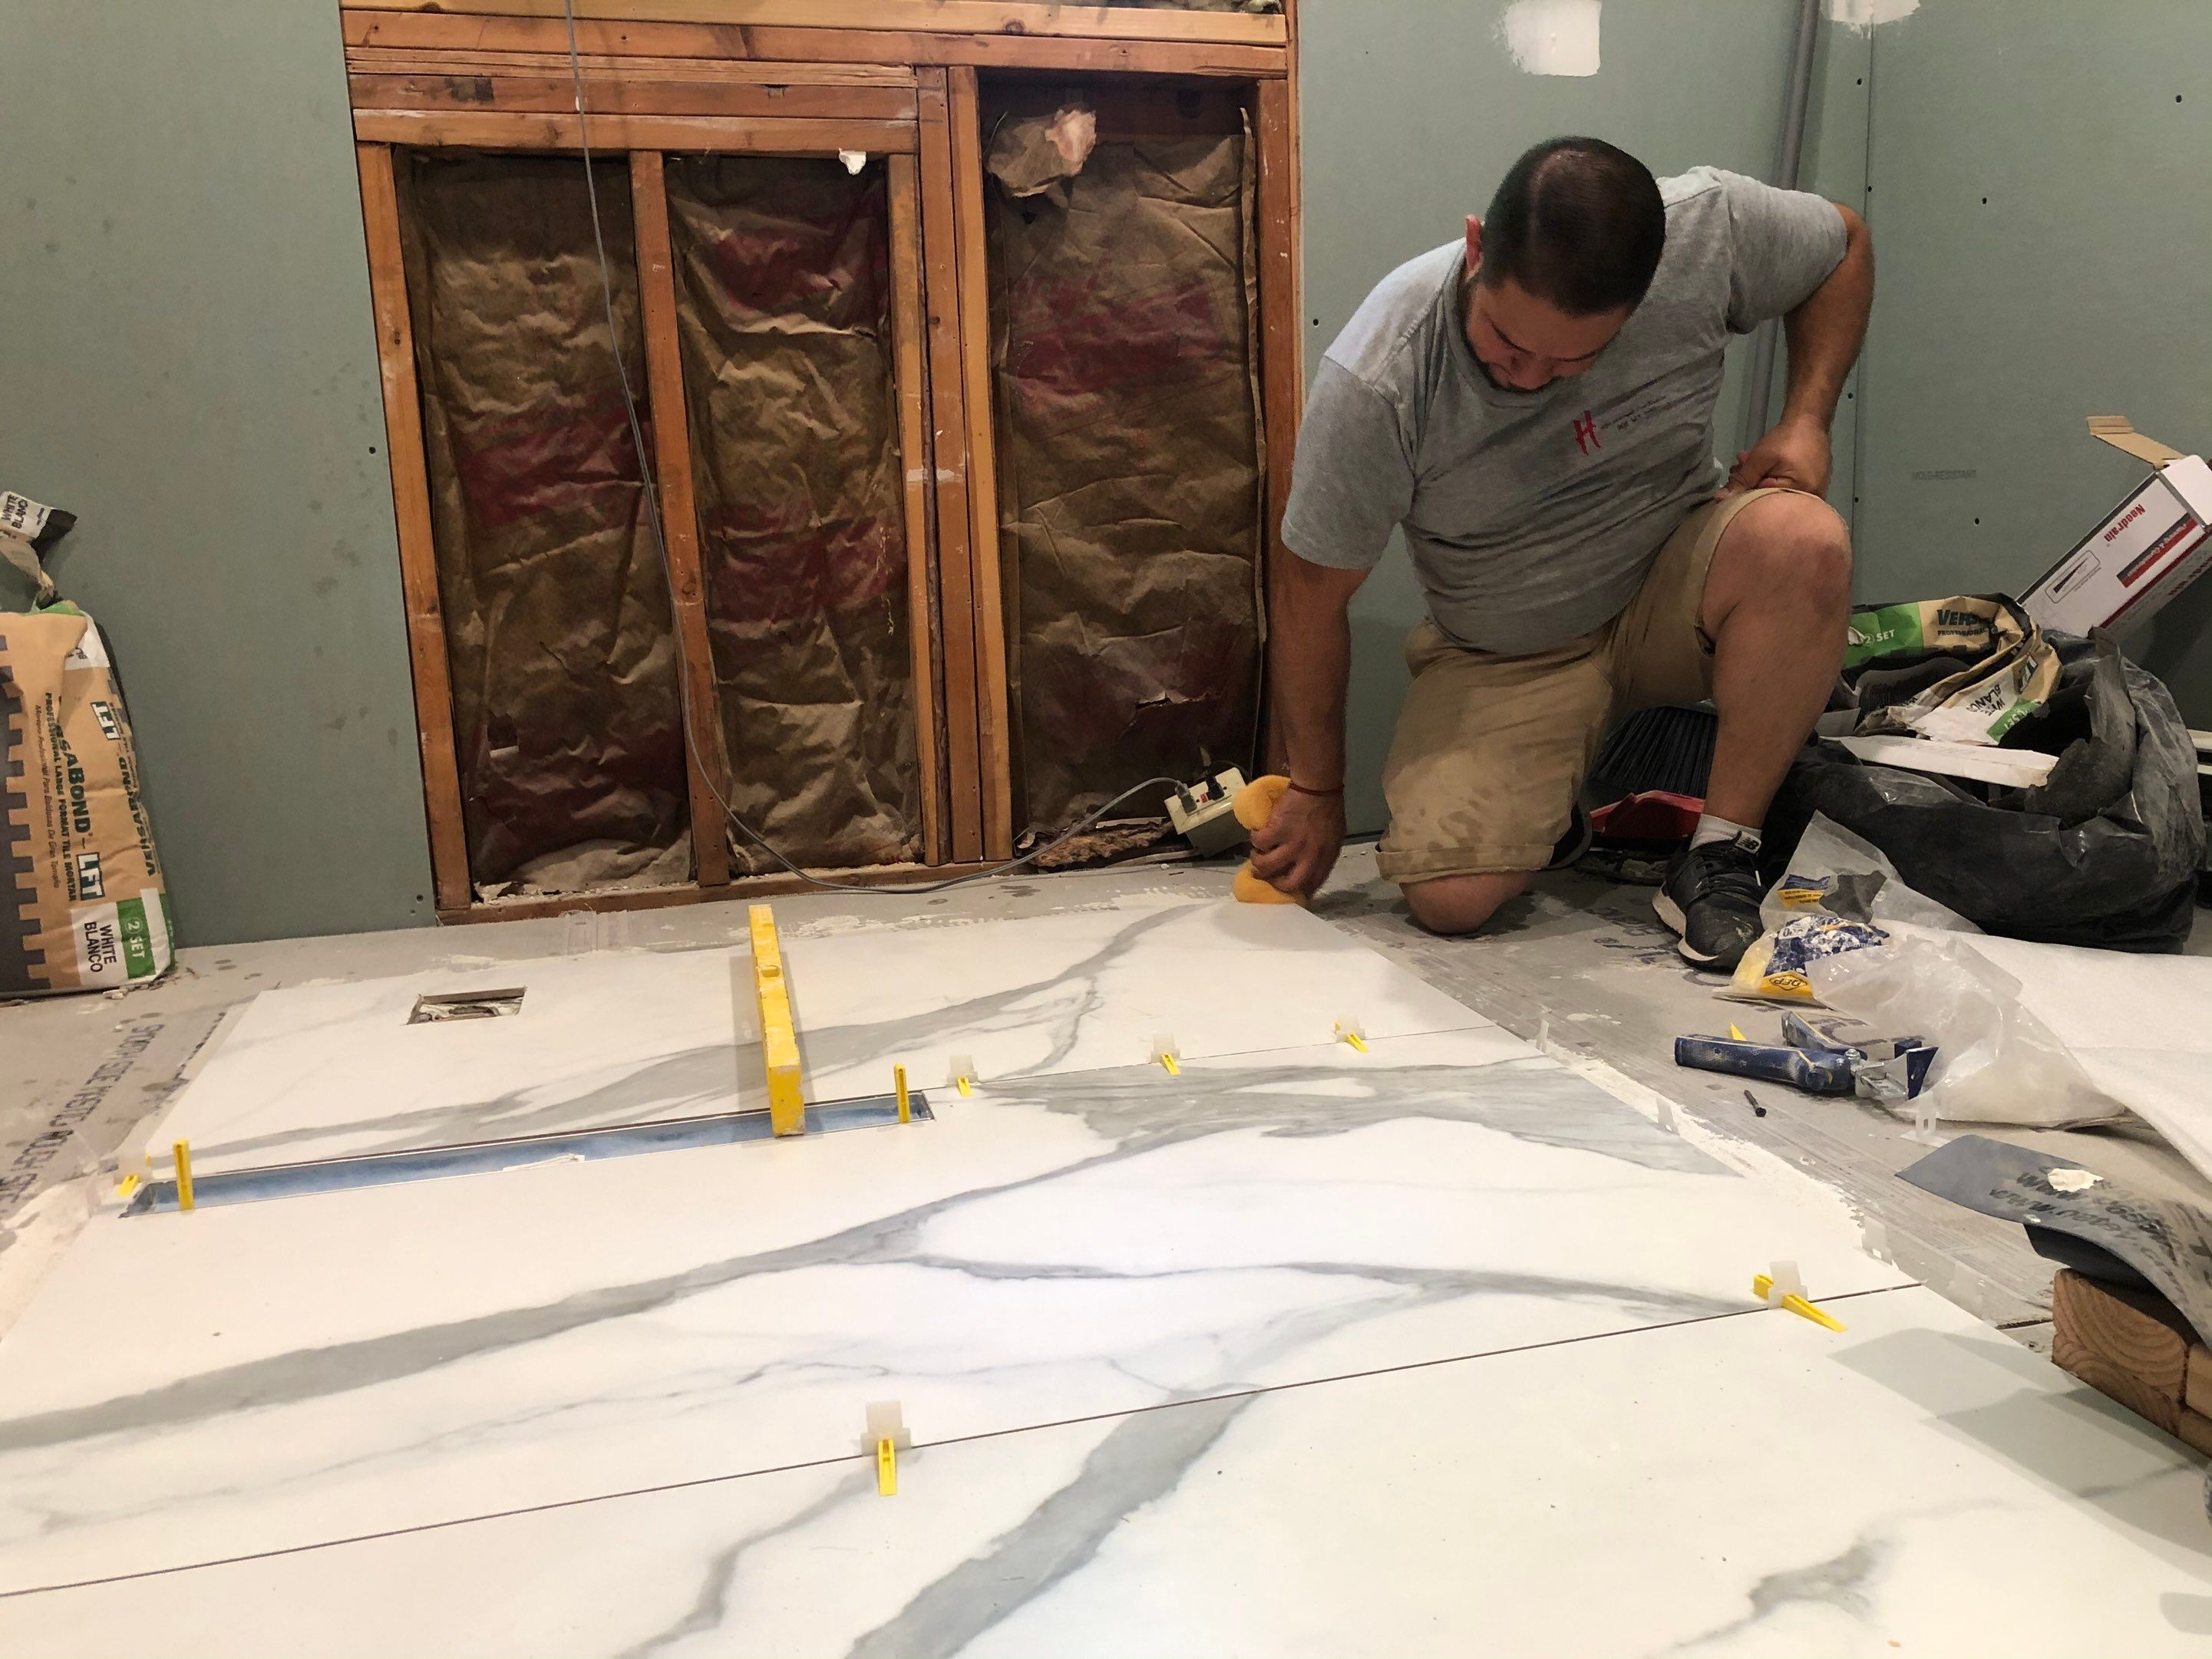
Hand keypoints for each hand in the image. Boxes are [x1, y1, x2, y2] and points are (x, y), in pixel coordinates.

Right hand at [1247, 784, 1345, 899]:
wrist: (1318, 787)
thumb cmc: (1329, 809)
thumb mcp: (1334, 837)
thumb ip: (1323, 854)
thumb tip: (1309, 866)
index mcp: (1326, 858)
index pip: (1312, 885)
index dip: (1299, 892)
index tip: (1290, 892)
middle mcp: (1309, 855)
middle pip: (1289, 883)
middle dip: (1275, 884)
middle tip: (1268, 877)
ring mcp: (1292, 844)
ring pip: (1267, 866)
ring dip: (1258, 862)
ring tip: (1257, 855)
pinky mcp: (1277, 830)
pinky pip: (1259, 843)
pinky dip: (1255, 840)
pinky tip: (1257, 835)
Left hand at [1721, 415, 1830, 495]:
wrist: (1810, 421)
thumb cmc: (1787, 439)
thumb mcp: (1760, 458)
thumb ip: (1741, 480)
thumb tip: (1720, 499)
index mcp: (1799, 494)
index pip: (1764, 505)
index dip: (1744, 493)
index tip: (1733, 478)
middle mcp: (1810, 499)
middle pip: (1771, 500)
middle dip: (1750, 485)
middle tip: (1738, 468)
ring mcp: (1812, 493)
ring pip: (1776, 493)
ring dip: (1758, 480)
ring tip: (1746, 462)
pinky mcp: (1811, 486)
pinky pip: (1786, 488)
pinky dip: (1771, 478)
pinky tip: (1759, 467)